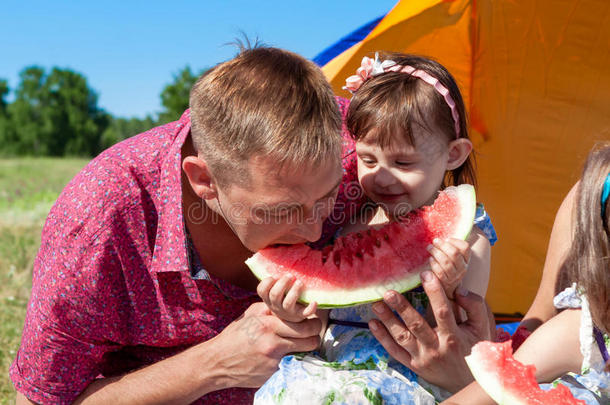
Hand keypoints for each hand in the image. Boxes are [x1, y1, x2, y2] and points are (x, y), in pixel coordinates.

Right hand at [210, 302, 322, 388]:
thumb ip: (270, 309)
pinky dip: (286, 359)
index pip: (302, 320)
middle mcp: (272, 339)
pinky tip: (276, 356)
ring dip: (305, 346)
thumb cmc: (234, 336)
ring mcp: (273, 356)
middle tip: (314, 332)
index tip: (313, 318)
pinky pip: (288, 362)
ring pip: (303, 349)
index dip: (312, 319)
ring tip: (301, 343)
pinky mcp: (273, 370)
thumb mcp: (251, 315)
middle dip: (315, 333)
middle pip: (308, 336)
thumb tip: (289, 302)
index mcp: (268, 322)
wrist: (217, 361)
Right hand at [257, 275, 316, 321]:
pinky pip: (305, 313)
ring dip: (294, 292)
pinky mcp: (299, 315)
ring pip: (287, 303)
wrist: (290, 317)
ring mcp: (287, 311)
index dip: (266, 282)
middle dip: (282, 283)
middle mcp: (276, 305)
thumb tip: (278, 258)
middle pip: (275, 295)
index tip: (274, 276)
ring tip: (300, 282)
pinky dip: (310, 308)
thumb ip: (275, 280)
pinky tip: (314, 302)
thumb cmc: (282, 297)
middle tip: (290, 275)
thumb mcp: (275, 291)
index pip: (261, 290)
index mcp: (269, 298)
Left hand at [368, 271, 492, 392]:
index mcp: (454, 336)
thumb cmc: (476, 349)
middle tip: (389, 292)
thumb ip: (474, 306)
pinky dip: (382, 338)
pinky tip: (373, 323)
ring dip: (388, 320)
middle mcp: (437, 347)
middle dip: (401, 307)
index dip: (434, 292)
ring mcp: (423, 357)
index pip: (442, 311)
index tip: (426, 274)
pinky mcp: (414, 365)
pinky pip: (395, 351)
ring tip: (376, 304)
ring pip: (402, 338)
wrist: (470, 383)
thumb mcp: (482, 328)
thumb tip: (458, 290)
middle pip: (416, 325)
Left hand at [427, 237, 469, 298]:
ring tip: (430, 248)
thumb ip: (451, 249)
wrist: (447, 290)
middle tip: (435, 241)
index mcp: (466, 260)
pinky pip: (440, 272)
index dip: (455, 241)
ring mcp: (454, 277)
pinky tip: (430, 259)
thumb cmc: (447, 269)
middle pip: (454, 254)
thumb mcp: (453, 259)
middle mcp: (462, 269)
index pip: (465, 248)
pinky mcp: (445, 283)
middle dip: (442, 245)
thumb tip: (442, 236)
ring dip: (436, 253)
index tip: (446, 239)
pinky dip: (434, 264)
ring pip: (446, 262)